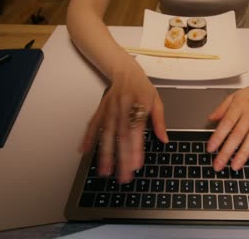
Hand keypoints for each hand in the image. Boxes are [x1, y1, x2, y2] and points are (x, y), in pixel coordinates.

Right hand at [80, 56, 167, 182]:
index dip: (136, 149)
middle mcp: (122, 108)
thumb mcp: (157, 101)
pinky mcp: (100, 110)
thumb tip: (164, 139)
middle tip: (123, 176)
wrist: (125, 71)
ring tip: (104, 171)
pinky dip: (88, 137)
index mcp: (138, 105)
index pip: (137, 130)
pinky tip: (84, 150)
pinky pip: (92, 125)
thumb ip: (160, 121)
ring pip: (106, 134)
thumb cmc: (142, 88)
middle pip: (121, 136)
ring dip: (104, 153)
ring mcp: (109, 109)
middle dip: (121, 158)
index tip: (136, 165)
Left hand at [206, 83, 248, 170]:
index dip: (218, 137)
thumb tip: (210, 119)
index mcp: (239, 106)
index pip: (226, 123)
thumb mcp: (232, 97)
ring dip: (243, 154)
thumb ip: (221, 109)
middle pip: (238, 134)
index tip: (210, 148)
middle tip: (219, 163)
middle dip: (227, 151)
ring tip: (235, 166)